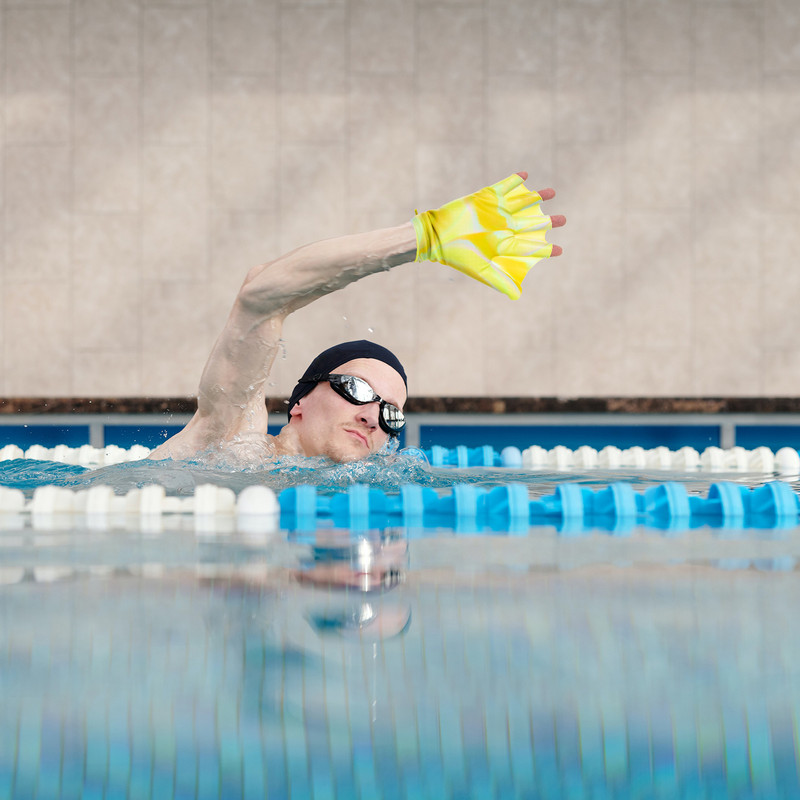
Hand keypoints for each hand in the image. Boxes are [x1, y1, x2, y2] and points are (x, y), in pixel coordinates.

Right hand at [412, 172, 564, 298]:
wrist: (436, 236)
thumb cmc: (458, 255)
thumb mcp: (480, 269)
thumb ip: (498, 281)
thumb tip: (517, 297)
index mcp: (502, 244)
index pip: (528, 246)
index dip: (545, 249)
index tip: (560, 250)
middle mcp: (502, 227)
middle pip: (530, 223)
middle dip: (547, 221)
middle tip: (564, 220)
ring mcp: (495, 211)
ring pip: (521, 202)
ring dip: (536, 197)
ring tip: (552, 193)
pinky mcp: (485, 197)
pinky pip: (503, 186)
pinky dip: (514, 180)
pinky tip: (527, 175)